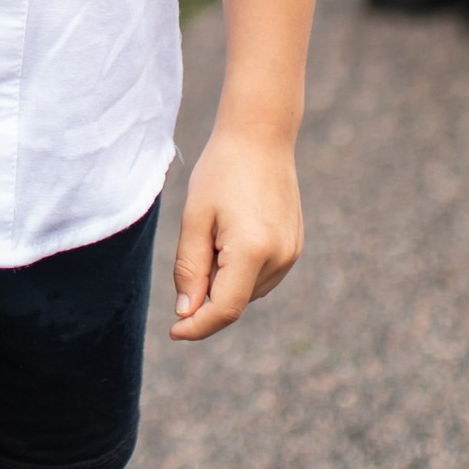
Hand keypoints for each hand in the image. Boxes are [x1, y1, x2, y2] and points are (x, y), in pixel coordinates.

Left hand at [170, 124, 302, 340]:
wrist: (260, 137)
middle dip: (207, 293)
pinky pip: (261, 276)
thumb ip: (189, 269)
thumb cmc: (221, 172)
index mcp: (253, 250)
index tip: (174, 332)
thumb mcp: (195, 219)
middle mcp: (280, 258)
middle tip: (195, 244)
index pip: (225, 309)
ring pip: (248, 291)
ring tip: (216, 231)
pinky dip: (240, 271)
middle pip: (235, 300)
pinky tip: (231, 234)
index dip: (198, 326)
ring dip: (224, 281)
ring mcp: (291, 253)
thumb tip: (186, 312)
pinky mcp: (295, 247)